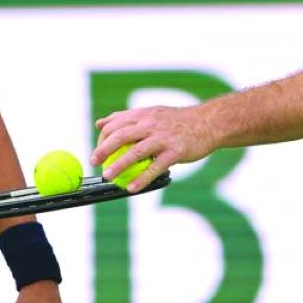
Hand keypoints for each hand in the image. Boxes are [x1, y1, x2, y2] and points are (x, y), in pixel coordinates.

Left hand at [92, 105, 216, 190]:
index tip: (97, 150)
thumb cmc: (178, 121)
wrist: (208, 123)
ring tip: (107, 176)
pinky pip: (155, 167)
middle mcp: (151, 124)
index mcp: (143, 115)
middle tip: (93, 161)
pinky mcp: (175, 152)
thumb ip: (126, 119)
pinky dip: (142, 179)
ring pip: (135, 152)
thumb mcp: (151, 114)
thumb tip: (99, 124)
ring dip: (119, 165)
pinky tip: (132, 188)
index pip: (116, 124)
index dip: (103, 137)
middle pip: (121, 135)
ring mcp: (163, 138)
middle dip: (103, 149)